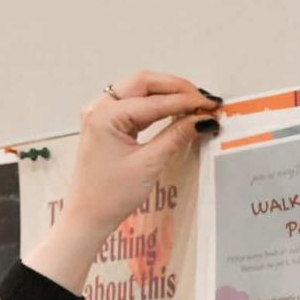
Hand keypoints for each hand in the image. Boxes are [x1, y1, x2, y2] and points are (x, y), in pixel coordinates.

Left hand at [23, 71, 219, 293]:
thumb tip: (202, 119)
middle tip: (203, 100)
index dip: (186, 101)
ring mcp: (100, 114)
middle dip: (176, 88)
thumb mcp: (148, 164)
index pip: (154, 101)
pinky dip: (156, 105)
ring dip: (167, 94)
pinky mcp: (106, 124)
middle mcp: (98, 108)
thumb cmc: (110, 196)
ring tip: (194, 105)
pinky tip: (175, 111)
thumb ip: (176, 136)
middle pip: (144, 82)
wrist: (88, 217)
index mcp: (105, 116)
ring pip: (139, 90)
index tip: (211, 105)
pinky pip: (134, 104)